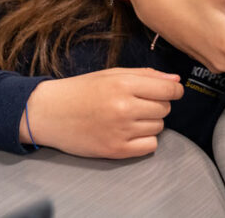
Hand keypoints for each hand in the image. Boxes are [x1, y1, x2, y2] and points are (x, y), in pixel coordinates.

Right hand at [21, 68, 182, 157]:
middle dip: (157, 105)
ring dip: (150, 122)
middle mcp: (124, 107)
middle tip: (138, 103)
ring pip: (159, 127)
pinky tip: (130, 132)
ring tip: (129, 117)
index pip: (169, 90)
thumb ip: (147, 75)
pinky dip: (145, 140)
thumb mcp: (112, 74)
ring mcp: (120, 131)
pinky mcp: (115, 150)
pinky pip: (150, 146)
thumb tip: (175, 81)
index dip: (174, 91)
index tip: (170, 92)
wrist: (49, 113)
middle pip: (165, 109)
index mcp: (123, 84)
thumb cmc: (80, 90)